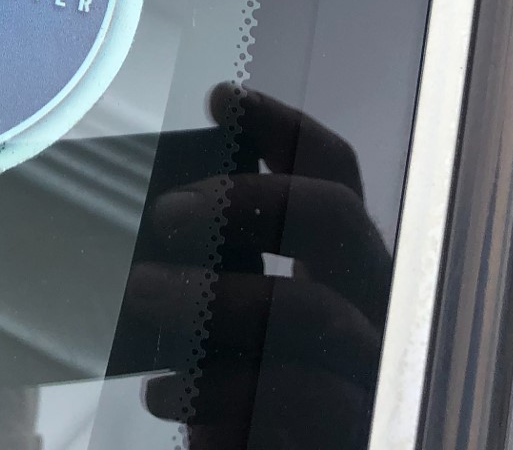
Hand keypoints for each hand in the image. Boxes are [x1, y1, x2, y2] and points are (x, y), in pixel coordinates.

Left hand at [127, 87, 390, 449]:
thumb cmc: (242, 402)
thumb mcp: (226, 328)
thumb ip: (218, 271)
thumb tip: (166, 213)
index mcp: (338, 267)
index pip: (334, 173)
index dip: (285, 126)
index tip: (223, 97)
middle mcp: (370, 305)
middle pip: (338, 216)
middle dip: (250, 198)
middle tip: (166, 214)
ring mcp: (373, 369)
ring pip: (313, 306)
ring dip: (216, 296)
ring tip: (139, 295)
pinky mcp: (356, 429)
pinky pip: (303, 396)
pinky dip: (224, 390)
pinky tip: (165, 392)